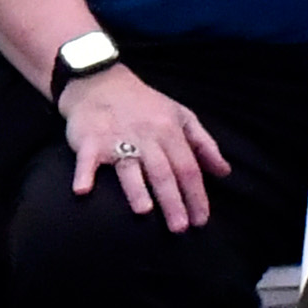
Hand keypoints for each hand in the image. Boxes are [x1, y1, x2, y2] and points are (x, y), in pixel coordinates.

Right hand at [62, 62, 230, 232]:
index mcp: (168, 130)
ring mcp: (116, 138)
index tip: (201, 220)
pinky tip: (82, 189)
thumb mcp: (180, 115)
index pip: (187, 166)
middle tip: (179, 228)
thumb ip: (204, 144)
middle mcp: (144, 135)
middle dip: (172, 200)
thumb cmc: (144, 104)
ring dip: (135, 188)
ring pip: (129, 165)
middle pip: (161, 171)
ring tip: (144, 211)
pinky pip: (87, 158)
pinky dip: (84, 173)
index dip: (196, 194)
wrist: (98, 80)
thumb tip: (225, 172)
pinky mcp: (89, 139)